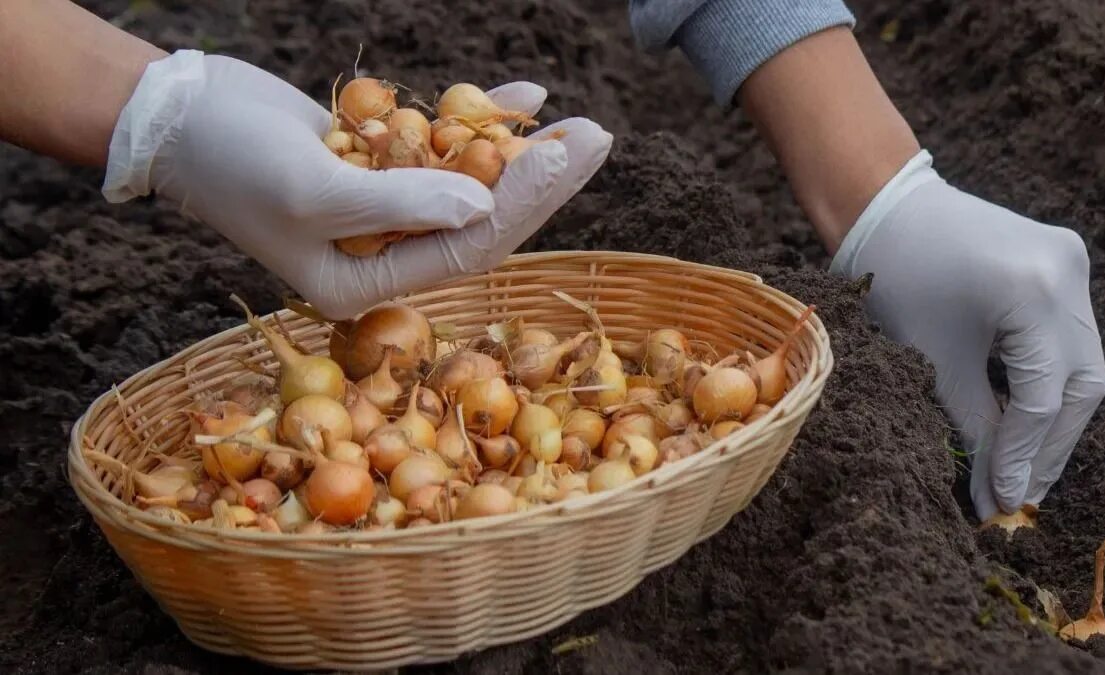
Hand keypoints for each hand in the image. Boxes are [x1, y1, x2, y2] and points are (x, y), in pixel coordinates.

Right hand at [102, 50, 611, 318]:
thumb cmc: (231, 162)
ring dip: (521, 153)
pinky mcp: (380, 166)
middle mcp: (381, 255)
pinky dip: (477, 124)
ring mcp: (383, 210)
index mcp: (363, 283)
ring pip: (470, 185)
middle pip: (481, 220)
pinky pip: (441, 150)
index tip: (567, 157)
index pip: (465, 251)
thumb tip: (486, 209)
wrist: (174, 114)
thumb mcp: (312, 188)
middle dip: (541, 183)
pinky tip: (525, 101)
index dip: (523, 206)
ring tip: (580, 125)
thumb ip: (401, 203)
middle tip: (599, 141)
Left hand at [831, 150, 1104, 519]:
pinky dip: (1051, 380)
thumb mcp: (933, 363)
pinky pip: (1070, 335)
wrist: (888, 211)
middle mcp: (1069, 273)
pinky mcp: (1066, 261)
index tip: (1000, 502)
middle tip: (1019, 493)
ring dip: (1056, 418)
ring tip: (1023, 467)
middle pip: (1082, 384)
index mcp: (1034, 293)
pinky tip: (1026, 417)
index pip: (1043, 398)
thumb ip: (973, 430)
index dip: (1023, 457)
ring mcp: (1073, 263)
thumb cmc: (897, 282)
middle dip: (1052, 446)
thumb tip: (993, 496)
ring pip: (1084, 364)